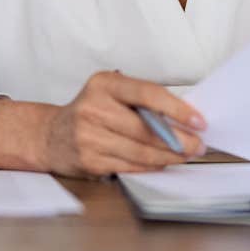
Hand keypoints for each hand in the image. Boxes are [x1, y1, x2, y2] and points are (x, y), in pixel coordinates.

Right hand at [43, 71, 205, 177]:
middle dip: (179, 140)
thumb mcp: (111, 91)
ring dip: (169, 156)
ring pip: (140, 151)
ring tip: (186, 154)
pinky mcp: (89, 161)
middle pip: (146, 129)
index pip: (148, 94)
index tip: (198, 121)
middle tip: (198, 144)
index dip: (177, 109)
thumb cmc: (91, 109)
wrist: (50, 134)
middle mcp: (94, 108)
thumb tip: (183, 114)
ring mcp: (89, 137)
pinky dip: (150, 166)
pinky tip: (163, 162)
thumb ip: (141, 98)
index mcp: (105, 84)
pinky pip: (129, 166)